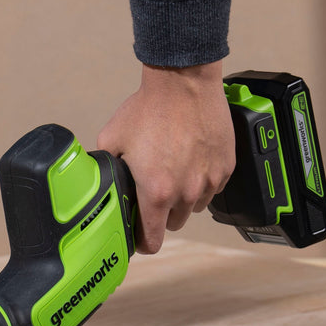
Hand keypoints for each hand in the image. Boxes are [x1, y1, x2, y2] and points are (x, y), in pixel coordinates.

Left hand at [96, 62, 234, 254]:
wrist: (183, 82)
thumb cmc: (148, 109)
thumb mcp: (111, 141)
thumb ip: (107, 170)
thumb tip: (100, 185)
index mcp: (156, 192)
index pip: (152, 240)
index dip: (142, 242)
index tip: (139, 237)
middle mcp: (186, 192)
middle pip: (174, 224)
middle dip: (161, 214)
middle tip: (152, 191)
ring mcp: (209, 181)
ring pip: (194, 207)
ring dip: (183, 198)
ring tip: (172, 171)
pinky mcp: (225, 167)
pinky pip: (212, 188)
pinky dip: (201, 182)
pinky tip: (189, 161)